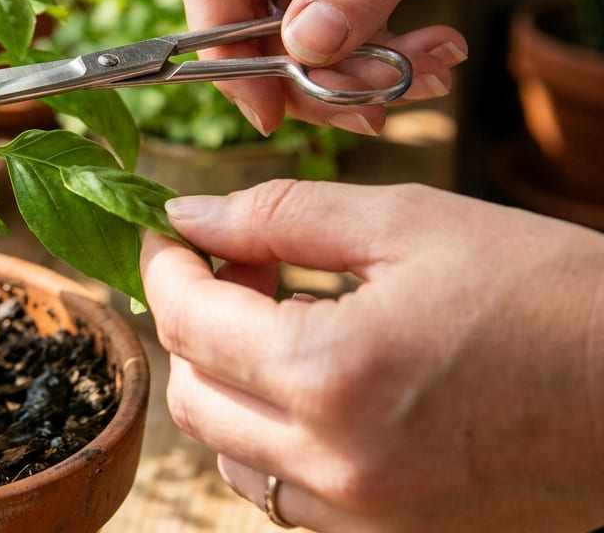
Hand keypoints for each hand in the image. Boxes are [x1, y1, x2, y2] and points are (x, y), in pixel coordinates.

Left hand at [143, 181, 603, 531]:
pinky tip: (322, 383)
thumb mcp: (413, 225)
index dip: (164, 268)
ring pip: (230, 452)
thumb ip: (281, 216)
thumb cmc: (554, 296)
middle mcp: (336, 462)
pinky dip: (275, 435)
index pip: (186, 322)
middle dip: (193, 321)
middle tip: (240, 268)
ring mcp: (365, 516)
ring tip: (283, 321)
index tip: (171, 236)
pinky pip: (288, 493)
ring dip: (229, 381)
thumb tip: (189, 217)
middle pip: (193, 393)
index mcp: (333, 372)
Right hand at [176, 0, 603, 134]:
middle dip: (300, 66)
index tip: (264, 104)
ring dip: (347, 72)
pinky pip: (337, 31)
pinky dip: (376, 61)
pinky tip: (434, 58)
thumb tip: (304, 47)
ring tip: (418, 79)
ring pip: (291, 31)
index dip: (223, 38)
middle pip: (245, 7)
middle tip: (363, 106)